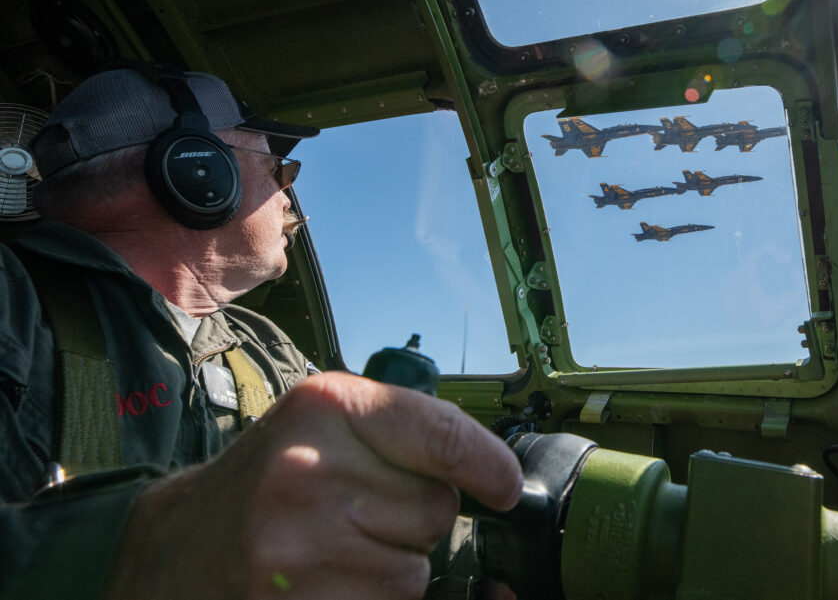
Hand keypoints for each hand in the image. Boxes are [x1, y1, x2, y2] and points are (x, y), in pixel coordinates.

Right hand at [104, 372, 522, 599]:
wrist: (179, 547)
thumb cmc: (268, 480)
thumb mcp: (324, 426)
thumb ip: (404, 432)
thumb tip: (499, 475)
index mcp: (324, 409)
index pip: (442, 435)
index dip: (487, 465)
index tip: (505, 487)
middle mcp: (308, 473)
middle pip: (435, 511)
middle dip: (414, 517)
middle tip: (359, 512)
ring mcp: (297, 549)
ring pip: (414, 572)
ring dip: (391, 566)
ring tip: (335, 548)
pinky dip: (368, 599)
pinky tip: (327, 582)